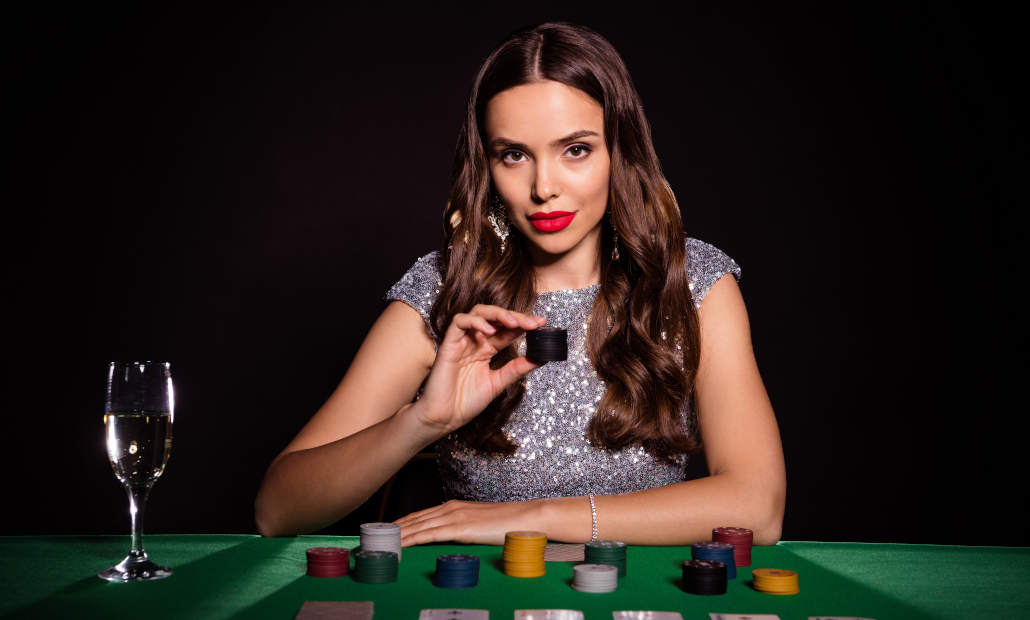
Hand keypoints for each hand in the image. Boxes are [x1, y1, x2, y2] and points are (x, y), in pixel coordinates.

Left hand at [394, 499, 544, 545]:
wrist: (526, 517)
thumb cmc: (507, 523)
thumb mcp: (479, 523)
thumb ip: (464, 528)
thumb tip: (453, 538)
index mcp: (453, 506)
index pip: (420, 515)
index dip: (401, 522)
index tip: (386, 530)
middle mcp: (449, 508)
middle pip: (414, 519)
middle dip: (393, 528)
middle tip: (374, 536)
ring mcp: (453, 517)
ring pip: (417, 526)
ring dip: (398, 534)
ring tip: (380, 541)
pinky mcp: (459, 528)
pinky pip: (429, 534)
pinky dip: (412, 539)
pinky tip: (401, 544)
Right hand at [412, 305, 545, 434]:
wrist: (445, 417)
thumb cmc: (466, 402)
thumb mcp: (498, 383)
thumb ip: (517, 369)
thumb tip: (541, 357)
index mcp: (487, 350)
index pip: (507, 330)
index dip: (524, 324)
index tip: (542, 323)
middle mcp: (475, 341)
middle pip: (495, 317)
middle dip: (515, 316)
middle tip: (533, 322)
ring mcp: (462, 341)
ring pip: (478, 313)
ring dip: (497, 314)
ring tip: (514, 322)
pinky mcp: (448, 344)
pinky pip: (459, 322)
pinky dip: (475, 321)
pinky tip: (489, 330)